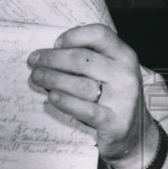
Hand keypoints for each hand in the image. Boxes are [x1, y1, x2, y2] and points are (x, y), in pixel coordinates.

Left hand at [27, 24, 159, 168]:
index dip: (74, 35)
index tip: (56, 44)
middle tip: (33, 61)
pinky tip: (52, 97)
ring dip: (52, 79)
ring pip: (80, 84)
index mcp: (124, 56)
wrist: (134, 134)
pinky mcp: (114, 122)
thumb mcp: (107, 72)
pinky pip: (86, 110)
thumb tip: (50, 53)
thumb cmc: (111, 97)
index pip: (100, 34)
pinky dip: (66, 102)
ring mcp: (122, 99)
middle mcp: (125, 74)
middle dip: (52, 58)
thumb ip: (87, 60)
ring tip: (36, 77)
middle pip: (83, 59)